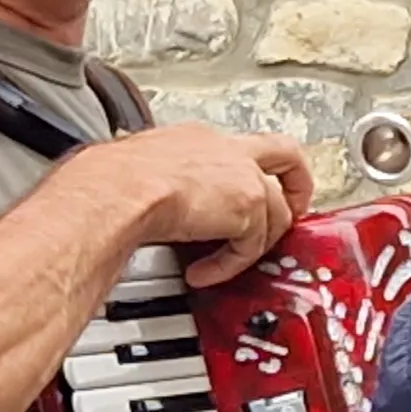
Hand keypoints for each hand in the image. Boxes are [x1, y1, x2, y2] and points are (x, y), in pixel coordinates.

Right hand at [89, 124, 312, 287]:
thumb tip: (149, 199)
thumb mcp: (141, 170)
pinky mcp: (249, 206)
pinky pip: (252, 245)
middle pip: (287, 155)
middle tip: (293, 210)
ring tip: (221, 262)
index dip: (248, 170)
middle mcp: (227, 151)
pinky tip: (203, 272)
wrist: (116, 191)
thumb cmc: (112, 181)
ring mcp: (244, 177)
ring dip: (250, 246)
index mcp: (199, 139)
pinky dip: (229, 265)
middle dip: (298, 183)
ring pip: (275, 214)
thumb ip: (161, 181)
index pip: (238, 150)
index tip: (249, 187)